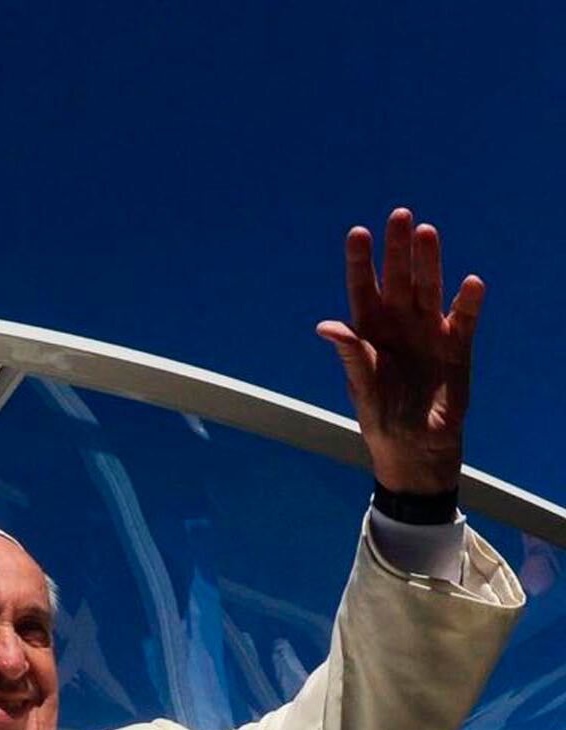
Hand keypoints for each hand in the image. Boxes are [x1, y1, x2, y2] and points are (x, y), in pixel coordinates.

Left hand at [317, 207, 484, 494]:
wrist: (414, 445)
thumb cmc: (380, 414)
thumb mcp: (361, 386)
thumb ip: (349, 354)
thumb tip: (327, 325)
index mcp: (368, 330)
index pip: (363, 288)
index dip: (361, 261)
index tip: (359, 232)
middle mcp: (398, 324)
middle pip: (399, 278)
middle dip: (398, 249)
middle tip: (401, 215)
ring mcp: (428, 331)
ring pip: (429, 289)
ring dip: (430, 262)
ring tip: (428, 234)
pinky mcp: (457, 346)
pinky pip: (465, 318)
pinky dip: (469, 302)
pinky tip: (471, 283)